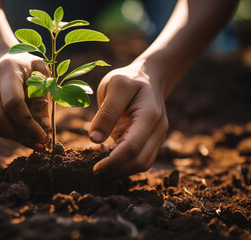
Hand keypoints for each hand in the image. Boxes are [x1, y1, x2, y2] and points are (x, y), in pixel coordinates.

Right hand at [0, 52, 50, 148]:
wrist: (3, 58)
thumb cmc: (28, 68)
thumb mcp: (42, 75)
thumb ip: (44, 97)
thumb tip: (45, 126)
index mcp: (7, 69)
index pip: (12, 102)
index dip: (28, 123)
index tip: (44, 135)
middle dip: (19, 134)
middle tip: (37, 142)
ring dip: (13, 137)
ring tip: (31, 139)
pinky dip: (6, 132)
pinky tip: (21, 131)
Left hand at [89, 61, 168, 176]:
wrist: (148, 78)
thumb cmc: (129, 80)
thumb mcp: (115, 87)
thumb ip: (106, 113)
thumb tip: (94, 139)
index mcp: (149, 115)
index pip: (132, 147)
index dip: (113, 161)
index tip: (94, 168)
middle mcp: (158, 130)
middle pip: (139, 161)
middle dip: (116, 170)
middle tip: (93, 171)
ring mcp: (156, 138)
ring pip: (141, 165)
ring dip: (120, 170)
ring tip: (98, 165)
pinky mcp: (150, 142)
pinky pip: (138, 159)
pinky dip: (123, 164)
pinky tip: (106, 159)